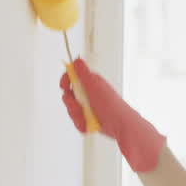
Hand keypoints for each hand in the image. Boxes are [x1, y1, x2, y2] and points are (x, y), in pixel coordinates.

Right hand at [59, 58, 166, 172]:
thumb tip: (77, 60)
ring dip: (76, 115)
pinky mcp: (89, 118)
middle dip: (71, 103)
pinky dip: (81, 124)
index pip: (72, 77)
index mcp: (90, 83)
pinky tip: (89, 124)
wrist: (121, 125)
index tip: (64, 86)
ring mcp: (89, 107)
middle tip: (78, 106)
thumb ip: (83, 73)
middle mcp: (89, 94)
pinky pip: (77, 121)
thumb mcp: (94, 86)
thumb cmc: (111, 105)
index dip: (66, 81)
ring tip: (86, 117)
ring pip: (72, 110)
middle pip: (69, 96)